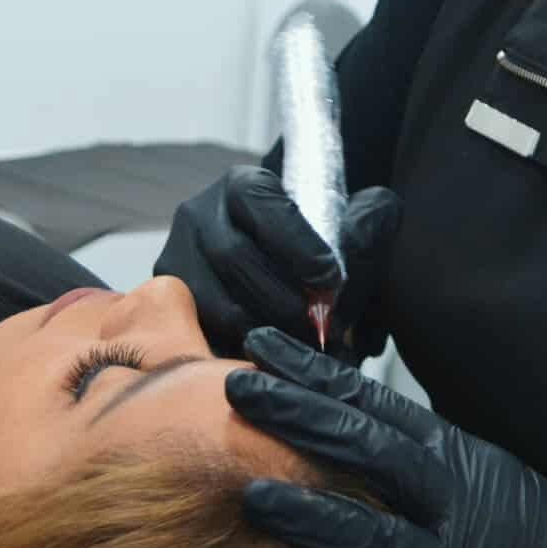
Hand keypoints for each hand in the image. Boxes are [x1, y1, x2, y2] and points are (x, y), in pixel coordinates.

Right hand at [154, 167, 399, 357]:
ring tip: (303, 347)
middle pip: (234, 257)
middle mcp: (199, 216)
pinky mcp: (169, 309)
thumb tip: (377, 213)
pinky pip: (201, 338)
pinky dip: (243, 355)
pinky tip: (274, 362)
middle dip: (284, 299)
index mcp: (243, 186)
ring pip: (216, 304)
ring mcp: (176, 261)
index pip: (261, 202)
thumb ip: (370, 217)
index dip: (296, 242)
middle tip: (323, 327)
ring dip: (266, 331)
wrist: (277, 278)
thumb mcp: (348, 226)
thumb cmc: (316, 253)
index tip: (330, 278)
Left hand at [226, 329, 546, 547]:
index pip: (374, 407)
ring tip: (254, 500)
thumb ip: (416, 455)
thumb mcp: (485, 479)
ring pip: (382, 540)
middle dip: (301, 421)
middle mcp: (459, 507)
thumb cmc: (543, 542)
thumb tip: (339, 420)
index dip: (313, 377)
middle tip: (237, 391)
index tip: (257, 345)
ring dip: (318, 520)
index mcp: (458, 462)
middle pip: (371, 454)